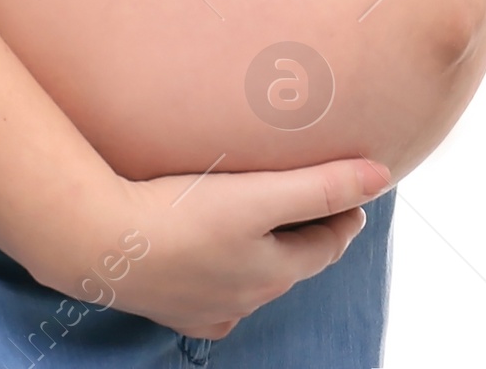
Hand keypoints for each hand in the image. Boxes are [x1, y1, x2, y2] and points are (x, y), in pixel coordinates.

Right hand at [35, 155, 390, 339]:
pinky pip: (213, 296)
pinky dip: (222, 277)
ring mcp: (210, 309)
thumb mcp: (260, 195)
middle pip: (291, 263)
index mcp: (275, 270)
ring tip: (259, 220)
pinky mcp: (175, 309)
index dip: (343, 214)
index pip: (328, 243)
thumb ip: (321, 184)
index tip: (351, 191)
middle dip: (305, 232)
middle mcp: (249, 298)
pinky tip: (212, 262)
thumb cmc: (182, 213)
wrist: (105, 244)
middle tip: (310, 200)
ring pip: (252, 279)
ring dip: (263, 252)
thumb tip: (381, 176)